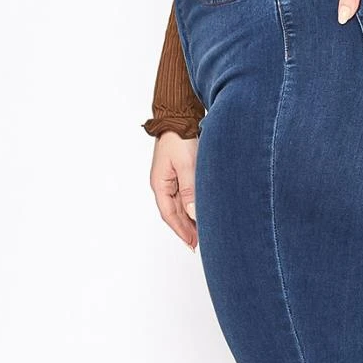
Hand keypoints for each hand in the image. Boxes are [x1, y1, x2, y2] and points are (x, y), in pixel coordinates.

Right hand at [150, 131, 198, 250]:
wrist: (180, 118)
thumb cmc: (180, 138)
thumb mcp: (186, 165)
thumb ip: (190, 190)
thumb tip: (193, 214)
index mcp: (160, 184)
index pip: (169, 214)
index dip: (181, 231)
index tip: (192, 244)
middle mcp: (164, 184)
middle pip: (174, 213)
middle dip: (186, 229)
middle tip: (200, 244)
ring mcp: (171, 179)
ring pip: (179, 206)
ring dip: (189, 219)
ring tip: (202, 233)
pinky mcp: (180, 174)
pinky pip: (184, 196)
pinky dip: (191, 207)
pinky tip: (200, 212)